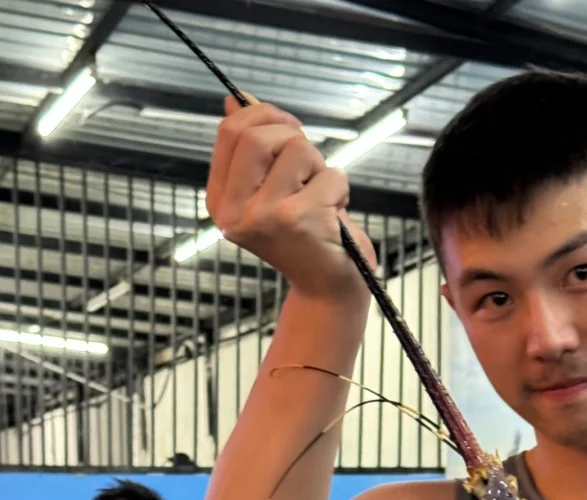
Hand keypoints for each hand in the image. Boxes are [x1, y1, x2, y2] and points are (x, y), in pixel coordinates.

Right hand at [206, 95, 376, 302]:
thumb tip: (234, 99)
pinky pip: (330, 174)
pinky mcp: (301, 220)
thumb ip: (251, 148)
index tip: (286, 128)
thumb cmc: (303, 234)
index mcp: (220, 201)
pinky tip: (334, 214)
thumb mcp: (269, 189)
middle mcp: (235, 211)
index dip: (262, 115)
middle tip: (309, 161)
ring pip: (297, 149)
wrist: (327, 288)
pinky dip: (340, 187)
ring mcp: (266, 217)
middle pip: (257, 134)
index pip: (230, 132)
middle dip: (291, 136)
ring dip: (319, 166)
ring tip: (320, 197)